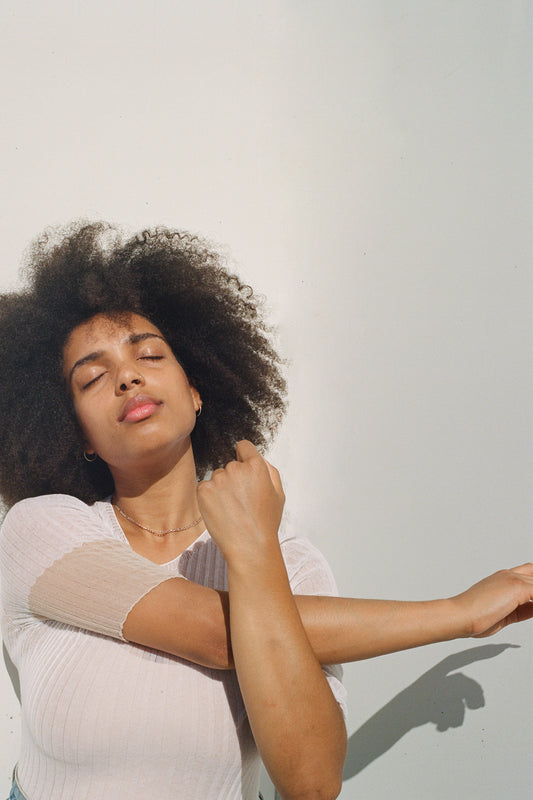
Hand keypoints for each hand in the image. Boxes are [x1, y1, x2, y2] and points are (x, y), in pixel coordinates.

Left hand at [197, 440, 284, 561]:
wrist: (249, 547)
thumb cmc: (266, 522)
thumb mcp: (278, 494)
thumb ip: (269, 470)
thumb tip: (257, 457)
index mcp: (257, 466)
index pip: (244, 446)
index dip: (245, 457)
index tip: (245, 472)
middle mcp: (236, 468)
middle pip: (231, 465)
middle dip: (235, 479)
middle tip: (242, 502)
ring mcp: (218, 479)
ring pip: (217, 477)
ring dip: (222, 489)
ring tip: (232, 510)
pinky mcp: (204, 491)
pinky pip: (205, 487)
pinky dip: (209, 498)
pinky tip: (221, 512)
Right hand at [452, 563, 532, 637]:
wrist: (461, 615)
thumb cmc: (472, 617)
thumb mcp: (502, 614)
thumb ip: (519, 610)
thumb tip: (532, 610)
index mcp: (501, 579)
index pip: (527, 575)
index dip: (532, 585)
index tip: (532, 602)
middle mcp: (507, 576)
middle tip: (532, 605)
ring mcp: (512, 579)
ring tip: (532, 609)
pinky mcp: (518, 586)